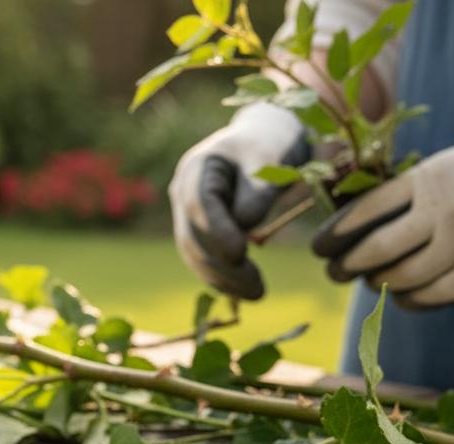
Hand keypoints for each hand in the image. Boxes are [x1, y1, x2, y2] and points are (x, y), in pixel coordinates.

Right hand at [169, 102, 309, 299]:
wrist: (264, 139)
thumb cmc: (271, 143)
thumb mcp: (271, 157)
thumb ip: (258, 190)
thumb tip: (244, 226)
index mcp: (197, 167)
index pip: (198, 205)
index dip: (216, 231)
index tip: (241, 254)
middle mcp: (182, 191)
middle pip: (192, 235)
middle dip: (222, 265)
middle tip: (258, 288)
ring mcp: (185, 212)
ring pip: (193, 253)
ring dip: (222, 278)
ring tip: (256, 293)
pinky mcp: (197, 229)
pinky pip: (202, 257)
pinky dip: (221, 276)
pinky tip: (244, 290)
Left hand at [312, 115, 453, 306]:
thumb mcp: (450, 165)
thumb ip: (410, 191)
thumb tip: (356, 223)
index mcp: (428, 177)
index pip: (365, 210)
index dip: (335, 234)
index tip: (319, 248)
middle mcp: (444, 208)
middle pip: (377, 248)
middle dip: (348, 266)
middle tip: (335, 273)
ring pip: (405, 276)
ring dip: (381, 284)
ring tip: (373, 282)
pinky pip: (437, 294)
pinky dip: (413, 300)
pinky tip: (403, 297)